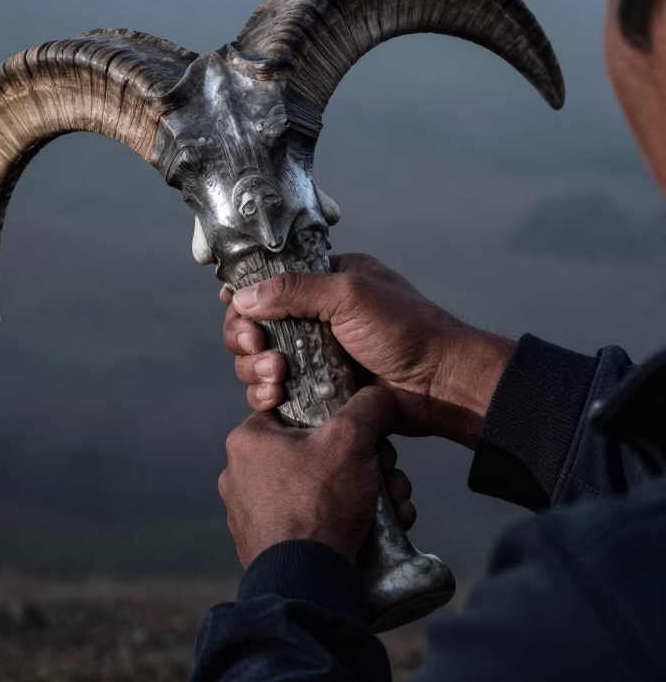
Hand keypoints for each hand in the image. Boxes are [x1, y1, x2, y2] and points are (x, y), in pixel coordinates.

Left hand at [219, 387, 413, 567]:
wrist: (306, 582)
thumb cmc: (319, 503)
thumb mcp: (350, 439)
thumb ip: (367, 406)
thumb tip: (380, 396)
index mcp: (247, 440)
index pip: (295, 411)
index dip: (337, 419)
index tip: (363, 436)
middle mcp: (240, 475)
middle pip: (316, 454)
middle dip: (362, 466)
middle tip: (385, 476)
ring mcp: (251, 514)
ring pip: (318, 491)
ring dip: (361, 496)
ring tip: (391, 507)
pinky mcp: (265, 547)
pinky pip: (310, 524)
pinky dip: (341, 524)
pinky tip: (373, 533)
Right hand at [222, 254, 513, 447]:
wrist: (441, 384)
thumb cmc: (405, 329)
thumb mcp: (350, 295)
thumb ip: (295, 290)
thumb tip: (242, 296)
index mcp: (327, 283)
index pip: (269, 285)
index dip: (246, 301)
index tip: (240, 315)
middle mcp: (317, 318)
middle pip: (256, 326)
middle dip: (246, 339)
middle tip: (257, 348)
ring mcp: (316, 357)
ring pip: (260, 362)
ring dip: (254, 369)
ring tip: (275, 378)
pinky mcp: (317, 390)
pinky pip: (277, 392)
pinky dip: (266, 395)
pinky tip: (274, 398)